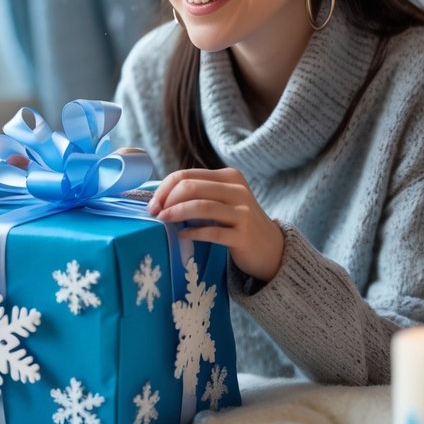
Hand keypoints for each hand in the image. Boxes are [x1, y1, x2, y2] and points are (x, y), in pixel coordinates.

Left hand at [147, 167, 284, 281]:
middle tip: (154, 213)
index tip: (152, 203)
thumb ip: (199, 194)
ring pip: (201, 207)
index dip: (165, 188)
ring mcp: (243, 212)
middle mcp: (237, 190)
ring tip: (163, 221)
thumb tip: (159, 198)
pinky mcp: (244, 235)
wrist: (271, 248)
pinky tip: (182, 236)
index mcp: (229, 177)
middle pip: (191, 187)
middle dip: (167, 199)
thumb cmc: (238, 223)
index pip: (187, 175)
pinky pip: (212, 232)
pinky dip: (192, 233)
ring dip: (176, 213)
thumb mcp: (223, 200)